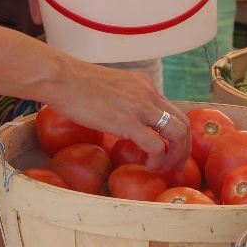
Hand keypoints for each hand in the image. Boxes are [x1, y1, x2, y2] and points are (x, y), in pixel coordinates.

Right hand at [45, 61, 191, 171]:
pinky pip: (156, 145)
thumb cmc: (74, 84)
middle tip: (177, 164)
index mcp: (144, 84)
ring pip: (177, 132)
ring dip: (177, 154)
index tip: (170, 147)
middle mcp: (148, 93)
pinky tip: (150, 166)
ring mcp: (141, 106)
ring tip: (167, 168)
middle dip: (184, 146)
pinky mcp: (129, 122)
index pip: (171, 109)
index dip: (175, 132)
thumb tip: (116, 116)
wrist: (62, 78)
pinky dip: (158, 160)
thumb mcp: (109, 87)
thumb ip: (121, 99)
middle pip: (182, 121)